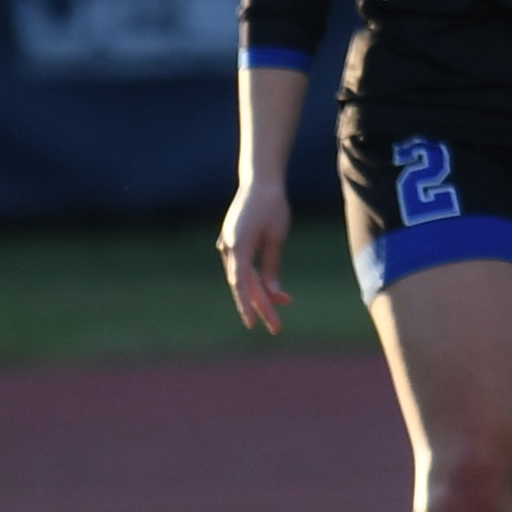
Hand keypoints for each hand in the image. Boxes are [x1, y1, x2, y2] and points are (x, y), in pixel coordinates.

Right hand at [220, 182, 292, 333]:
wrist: (260, 182)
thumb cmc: (273, 207)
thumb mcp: (277, 237)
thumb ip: (272, 266)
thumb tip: (273, 293)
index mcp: (238, 245)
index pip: (241, 283)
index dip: (247, 305)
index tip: (253, 324)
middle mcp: (229, 247)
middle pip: (243, 285)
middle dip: (260, 306)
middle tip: (276, 329)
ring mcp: (228, 245)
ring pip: (243, 278)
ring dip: (261, 294)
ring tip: (282, 307)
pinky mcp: (233, 243)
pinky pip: (243, 268)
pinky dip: (256, 280)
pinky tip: (272, 293)